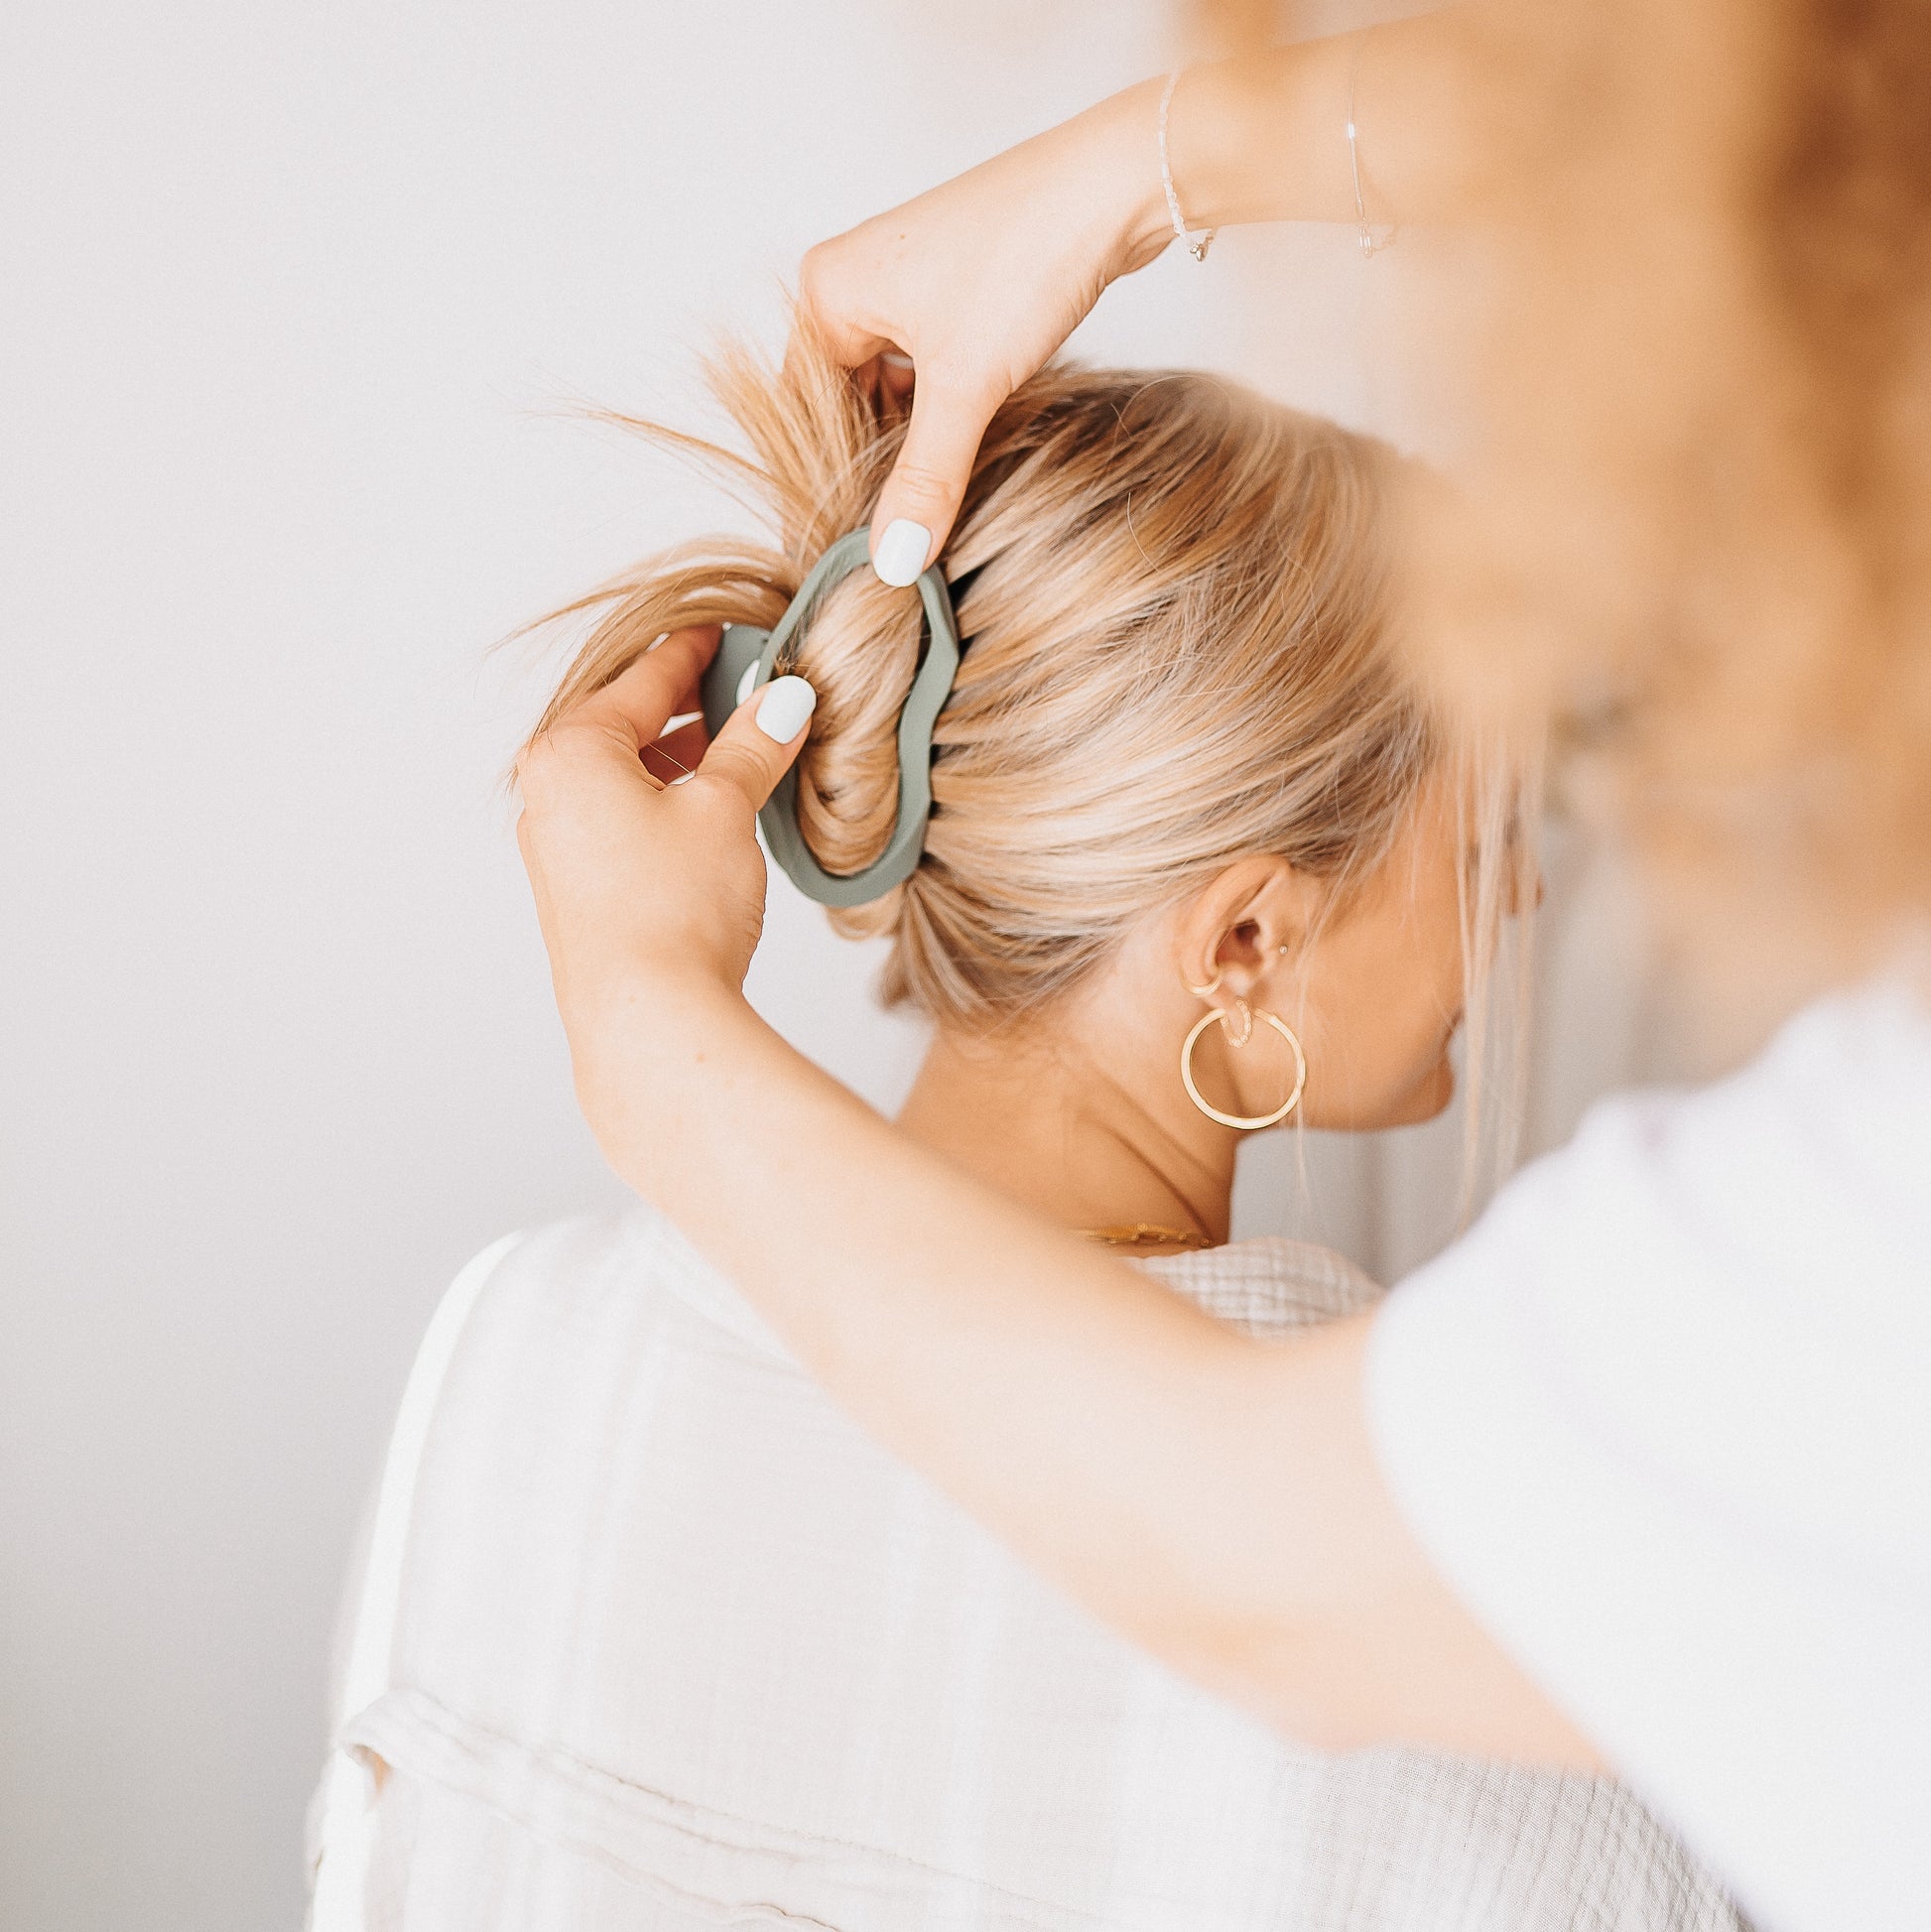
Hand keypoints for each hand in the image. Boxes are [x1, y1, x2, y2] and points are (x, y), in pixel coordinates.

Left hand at [514, 627, 815, 1047]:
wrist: (648, 1016)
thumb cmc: (673, 908)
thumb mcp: (726, 807)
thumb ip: (753, 744)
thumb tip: (783, 701)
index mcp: (571, 750)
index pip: (643, 678)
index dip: (693, 651)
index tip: (723, 632)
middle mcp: (549, 792)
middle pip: (626, 724)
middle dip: (688, 707)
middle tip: (744, 689)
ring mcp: (557, 846)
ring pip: (624, 775)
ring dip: (681, 758)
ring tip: (740, 754)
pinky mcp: (578, 891)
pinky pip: (621, 819)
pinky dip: (665, 801)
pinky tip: (711, 813)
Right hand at [799, 79, 1171, 581]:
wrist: (1115, 186)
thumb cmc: (1025, 256)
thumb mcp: (966, 385)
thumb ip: (925, 478)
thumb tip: (890, 561)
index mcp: (827, 290)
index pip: (807, 410)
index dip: (835, 477)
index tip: (856, 543)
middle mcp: (856, 279)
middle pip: (850, 401)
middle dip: (884, 461)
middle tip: (908, 533)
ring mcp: (908, 281)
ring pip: (897, 388)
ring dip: (923, 439)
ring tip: (944, 496)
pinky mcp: (959, 288)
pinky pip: (934, 368)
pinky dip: (952, 408)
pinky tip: (975, 446)